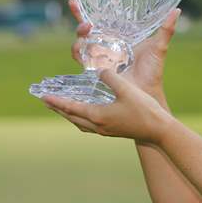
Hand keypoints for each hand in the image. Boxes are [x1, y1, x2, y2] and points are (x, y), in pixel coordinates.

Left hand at [43, 69, 171, 143]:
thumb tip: (99, 71)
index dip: (56, 101)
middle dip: (58, 109)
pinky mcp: (112, 131)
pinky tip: (86, 113)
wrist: (158, 130)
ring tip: (62, 107)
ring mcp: (105, 130)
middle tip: (46, 101)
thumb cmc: (144, 109)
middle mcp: (98, 125)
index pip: (71, 107)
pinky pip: (89, 125)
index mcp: (97, 115)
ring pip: (80, 123)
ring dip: (68, 114)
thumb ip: (110, 77)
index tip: (43, 97)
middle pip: (71, 117)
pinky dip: (81, 118)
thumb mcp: (126, 89)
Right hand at [68, 0, 180, 99]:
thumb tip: (176, 10)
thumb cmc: (153, 70)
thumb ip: (166, 29)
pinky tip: (82, 49)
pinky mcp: (94, 70)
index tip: (73, 0)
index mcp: (117, 38)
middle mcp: (105, 46)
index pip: (98, 21)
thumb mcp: (158, 46)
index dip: (84, 11)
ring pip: (80, 44)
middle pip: (85, 31)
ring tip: (87, 32)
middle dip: (80, 22)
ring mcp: (98, 58)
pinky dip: (77, 53)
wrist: (147, 92)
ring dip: (80, 37)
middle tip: (87, 23)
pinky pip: (80, 59)